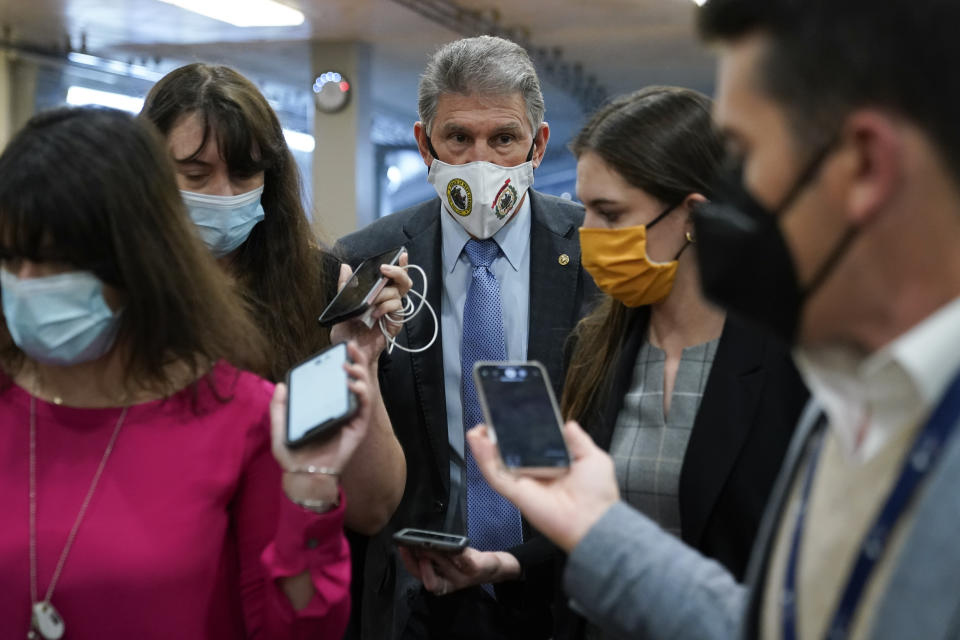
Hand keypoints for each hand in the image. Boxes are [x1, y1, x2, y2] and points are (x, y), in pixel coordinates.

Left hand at [270, 341, 373, 504]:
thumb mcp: (280, 426)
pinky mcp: (358, 428)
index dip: (341, 362)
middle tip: (350, 347)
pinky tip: (353, 385)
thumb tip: (282, 384)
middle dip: (356, 361)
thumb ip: (279, 407)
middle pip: (354, 380)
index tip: (338, 348)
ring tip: (349, 365)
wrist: (303, 475)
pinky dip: (362, 394)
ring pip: (363, 390)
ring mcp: (352, 418)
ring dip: (360, 374)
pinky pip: (364, 407)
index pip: (338, 379)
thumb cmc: (293, 454)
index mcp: (327, 406)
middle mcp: (342, 409)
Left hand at [329, 253, 412, 363]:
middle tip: (385, 270)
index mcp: (378, 295)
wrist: (349, 351)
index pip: (392, 277)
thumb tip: (345, 267)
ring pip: (397, 292)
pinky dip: (384, 306)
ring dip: (382, 293)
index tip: (402, 255)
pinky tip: (374, 314)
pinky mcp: (396, 323)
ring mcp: (393, 312)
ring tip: (370, 302)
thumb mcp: (342, 305)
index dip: (400, 265)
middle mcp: (388, 301)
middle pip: (403, 281)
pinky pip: (396, 306)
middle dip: (397, 272)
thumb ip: (345, 286)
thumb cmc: (347, 331)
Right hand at [398, 546, 520, 595]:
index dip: (410, 565)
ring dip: (436, 555)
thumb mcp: (448, 559)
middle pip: (431, 581)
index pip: (420, 577)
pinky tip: (454, 546)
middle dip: (420, 565)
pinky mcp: (475, 569)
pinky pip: (465, 561)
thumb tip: (417, 542)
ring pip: (445, 568)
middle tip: (414, 548)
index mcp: (441, 581)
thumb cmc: (466, 561)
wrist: (493, 567)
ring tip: (430, 544)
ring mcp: (463, 578)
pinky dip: (458, 552)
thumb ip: (433, 554)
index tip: (404, 549)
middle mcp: (450, 583)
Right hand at [466, 421, 619, 552]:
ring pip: (496, 463)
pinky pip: (495, 475)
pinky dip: (484, 459)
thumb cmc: (599, 495)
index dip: (516, 432)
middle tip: (488, 421)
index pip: (527, 446)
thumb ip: (578, 439)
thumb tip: (568, 423)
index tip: (508, 417)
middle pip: (507, 454)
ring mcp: (523, 484)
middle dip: (494, 438)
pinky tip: (479, 443)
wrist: (596, 520)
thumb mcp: (592, 457)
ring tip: (477, 430)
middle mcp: (534, 474)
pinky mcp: (516, 493)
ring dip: (483, 446)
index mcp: (550, 465)